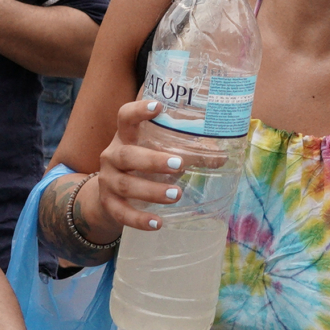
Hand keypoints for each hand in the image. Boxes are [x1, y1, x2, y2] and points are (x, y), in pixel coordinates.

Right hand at [85, 98, 200, 237]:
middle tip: (178, 164)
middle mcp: (113, 155)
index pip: (125, 117)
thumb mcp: (157, 154)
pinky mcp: (108, 203)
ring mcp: (107, 180)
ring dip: (152, 191)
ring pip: (126, 185)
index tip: (158, 107)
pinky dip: (139, 219)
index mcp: (126, 136)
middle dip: (152, 160)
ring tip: (177, 194)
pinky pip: (121, 213)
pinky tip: (157, 223)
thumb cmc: (141, 166)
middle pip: (127, 155)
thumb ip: (186, 153)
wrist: (108, 194)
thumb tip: (222, 157)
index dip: (139, 110)